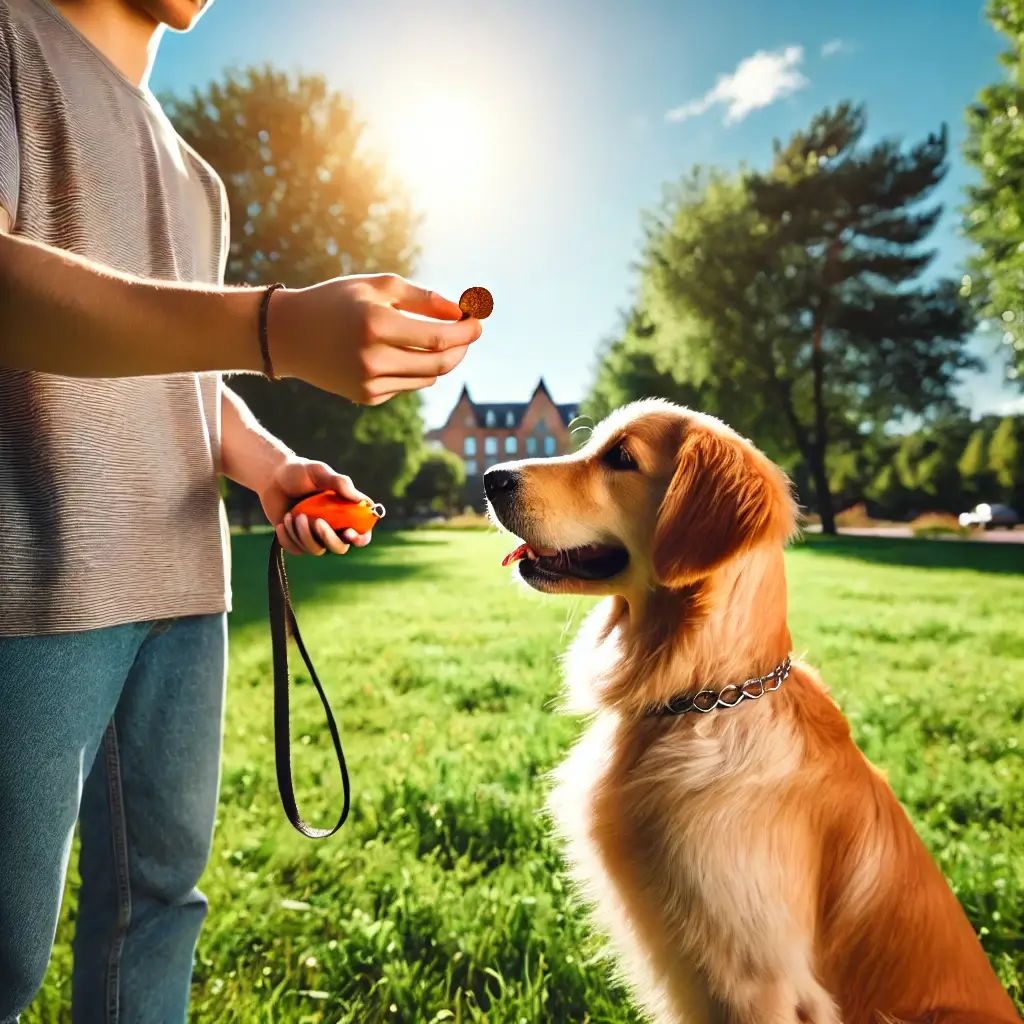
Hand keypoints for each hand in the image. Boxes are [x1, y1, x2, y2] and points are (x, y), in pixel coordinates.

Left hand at [259, 457, 373, 555]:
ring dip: (303, 535)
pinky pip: (297, 550)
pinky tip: (283, 521)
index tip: (349, 532)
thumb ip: (341, 483)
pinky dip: (288, 537)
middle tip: (317, 522)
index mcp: (346, 512)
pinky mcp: (297, 541)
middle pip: (340, 547)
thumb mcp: (320, 472)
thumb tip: (361, 500)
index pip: (362, 532)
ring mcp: (315, 536)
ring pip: (316, 550)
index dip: (361, 538)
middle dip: (329, 538)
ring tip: (291, 515)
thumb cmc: (300, 472)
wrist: (272, 478)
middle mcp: (333, 527)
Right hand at [269, 273, 483, 404]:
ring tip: (439, 338)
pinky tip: (404, 352)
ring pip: (427, 378)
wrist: (288, 334)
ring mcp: (369, 383)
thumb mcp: (376, 287)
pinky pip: (407, 384)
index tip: (479, 321)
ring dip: (442, 359)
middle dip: (460, 348)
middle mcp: (372, 359)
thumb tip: (458, 312)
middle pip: (438, 363)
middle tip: (469, 332)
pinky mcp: (366, 397)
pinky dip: (417, 369)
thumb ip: (422, 298)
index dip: (465, 331)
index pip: (437, 337)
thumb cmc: (336, 301)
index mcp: (375, 325)